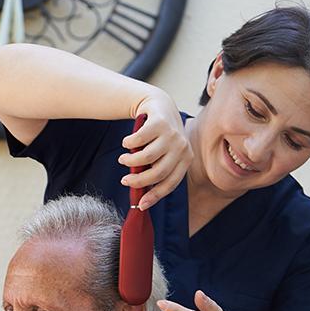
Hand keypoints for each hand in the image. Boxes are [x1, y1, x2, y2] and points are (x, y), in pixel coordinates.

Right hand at [121, 91, 191, 209]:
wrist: (159, 105)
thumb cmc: (158, 137)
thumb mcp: (162, 154)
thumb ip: (155, 171)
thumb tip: (142, 198)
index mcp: (186, 159)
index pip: (171, 183)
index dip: (155, 196)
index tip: (140, 205)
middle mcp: (182, 147)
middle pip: (158, 172)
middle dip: (138, 181)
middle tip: (124, 181)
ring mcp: (171, 134)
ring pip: (146, 157)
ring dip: (130, 162)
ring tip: (123, 159)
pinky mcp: (159, 122)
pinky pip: (138, 140)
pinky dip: (128, 144)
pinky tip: (126, 143)